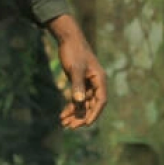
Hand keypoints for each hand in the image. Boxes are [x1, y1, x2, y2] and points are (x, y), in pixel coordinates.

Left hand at [46, 13, 106, 127]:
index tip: (86, 124)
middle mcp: (96, 83)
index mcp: (100, 80)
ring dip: (74, 113)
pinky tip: (63, 114)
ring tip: (64, 123)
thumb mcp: (75, 69)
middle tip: (70, 126)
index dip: (94, 113)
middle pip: (91, 105)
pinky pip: (77, 98)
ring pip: (83, 103)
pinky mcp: (79, 82)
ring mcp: (87, 83)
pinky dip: (70, 106)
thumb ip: (77, 85)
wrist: (68, 38)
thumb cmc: (73, 51)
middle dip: (81, 116)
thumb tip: (78, 102)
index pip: (100, 101)